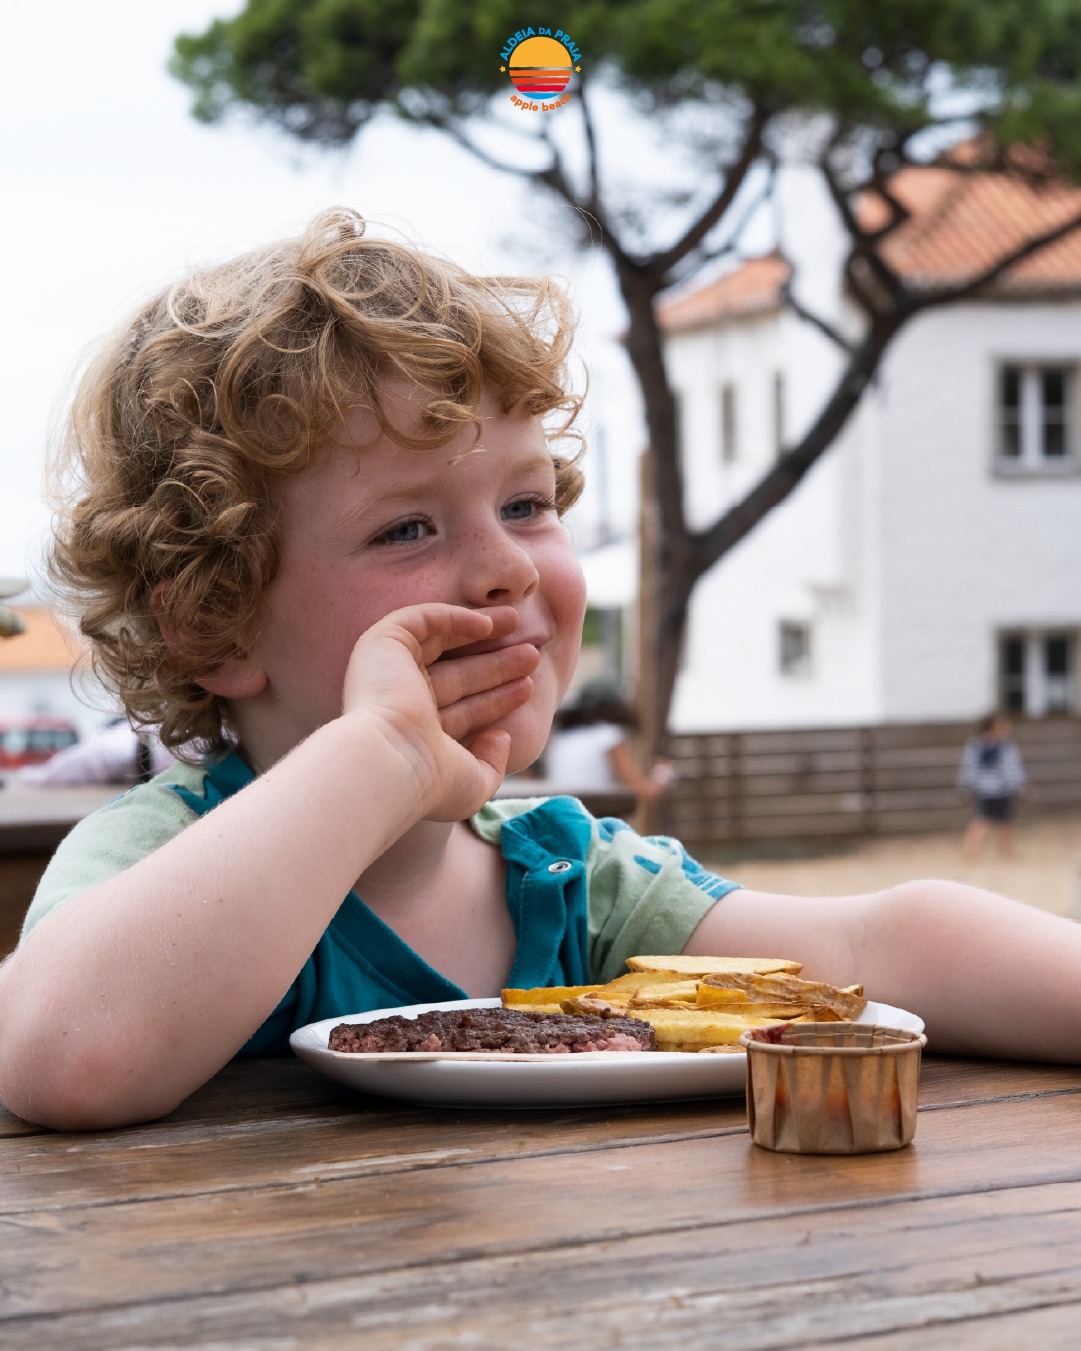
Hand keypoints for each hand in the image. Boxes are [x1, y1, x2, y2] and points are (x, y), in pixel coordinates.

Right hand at [340, 604, 535, 820]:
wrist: (391, 761)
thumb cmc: (430, 781)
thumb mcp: (473, 784)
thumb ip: (491, 763)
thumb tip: (500, 736)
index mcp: (417, 734)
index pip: (464, 710)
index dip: (497, 698)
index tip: (529, 686)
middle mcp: (400, 701)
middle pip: (458, 675)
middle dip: (497, 664)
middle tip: (532, 654)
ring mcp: (388, 671)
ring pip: (442, 642)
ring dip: (481, 631)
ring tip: (519, 621)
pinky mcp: (382, 644)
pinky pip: (423, 620)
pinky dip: (454, 618)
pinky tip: (489, 625)